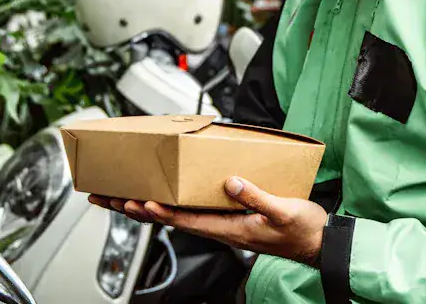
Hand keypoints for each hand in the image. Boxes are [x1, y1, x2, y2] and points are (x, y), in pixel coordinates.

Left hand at [89, 177, 326, 266]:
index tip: (139, 201)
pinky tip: (159, 198)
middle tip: (108, 199)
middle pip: (169, 218)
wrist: (317, 242)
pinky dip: (168, 203)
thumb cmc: (301, 230)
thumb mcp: (282, 210)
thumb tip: (231, 182)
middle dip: (137, 208)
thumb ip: (257, 196)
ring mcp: (220, 225)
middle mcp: (218, 228)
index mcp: (229, 228)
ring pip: (175, 216)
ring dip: (145, 206)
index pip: (186, 220)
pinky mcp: (227, 219)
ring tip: (119, 198)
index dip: (161, 211)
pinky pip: (189, 212)